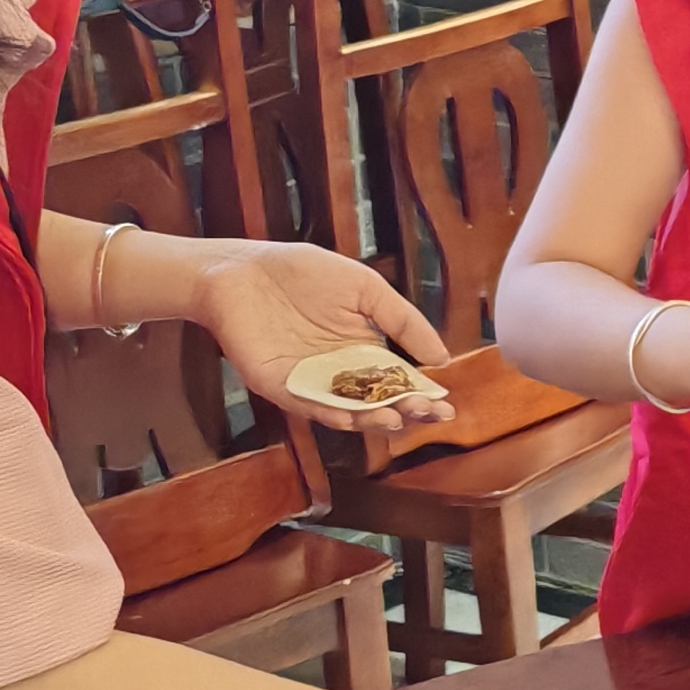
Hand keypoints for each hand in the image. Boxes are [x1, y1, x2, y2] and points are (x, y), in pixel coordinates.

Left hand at [192, 243, 451, 438]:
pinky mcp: (279, 385)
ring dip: (371, 419)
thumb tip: (442, 356)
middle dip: (405, 410)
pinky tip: (349, 415)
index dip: (422, 393)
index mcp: (364, 350)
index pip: (399, 380)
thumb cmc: (305, 273)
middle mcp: (340, 372)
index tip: (446, 405)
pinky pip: (307, 403)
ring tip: (396, 419)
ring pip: (346, 409)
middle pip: (378, 400)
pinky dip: (328, 412)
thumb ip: (403, 321)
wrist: (244, 269)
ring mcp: (310, 382)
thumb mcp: (366, 289)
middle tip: (430, 415)